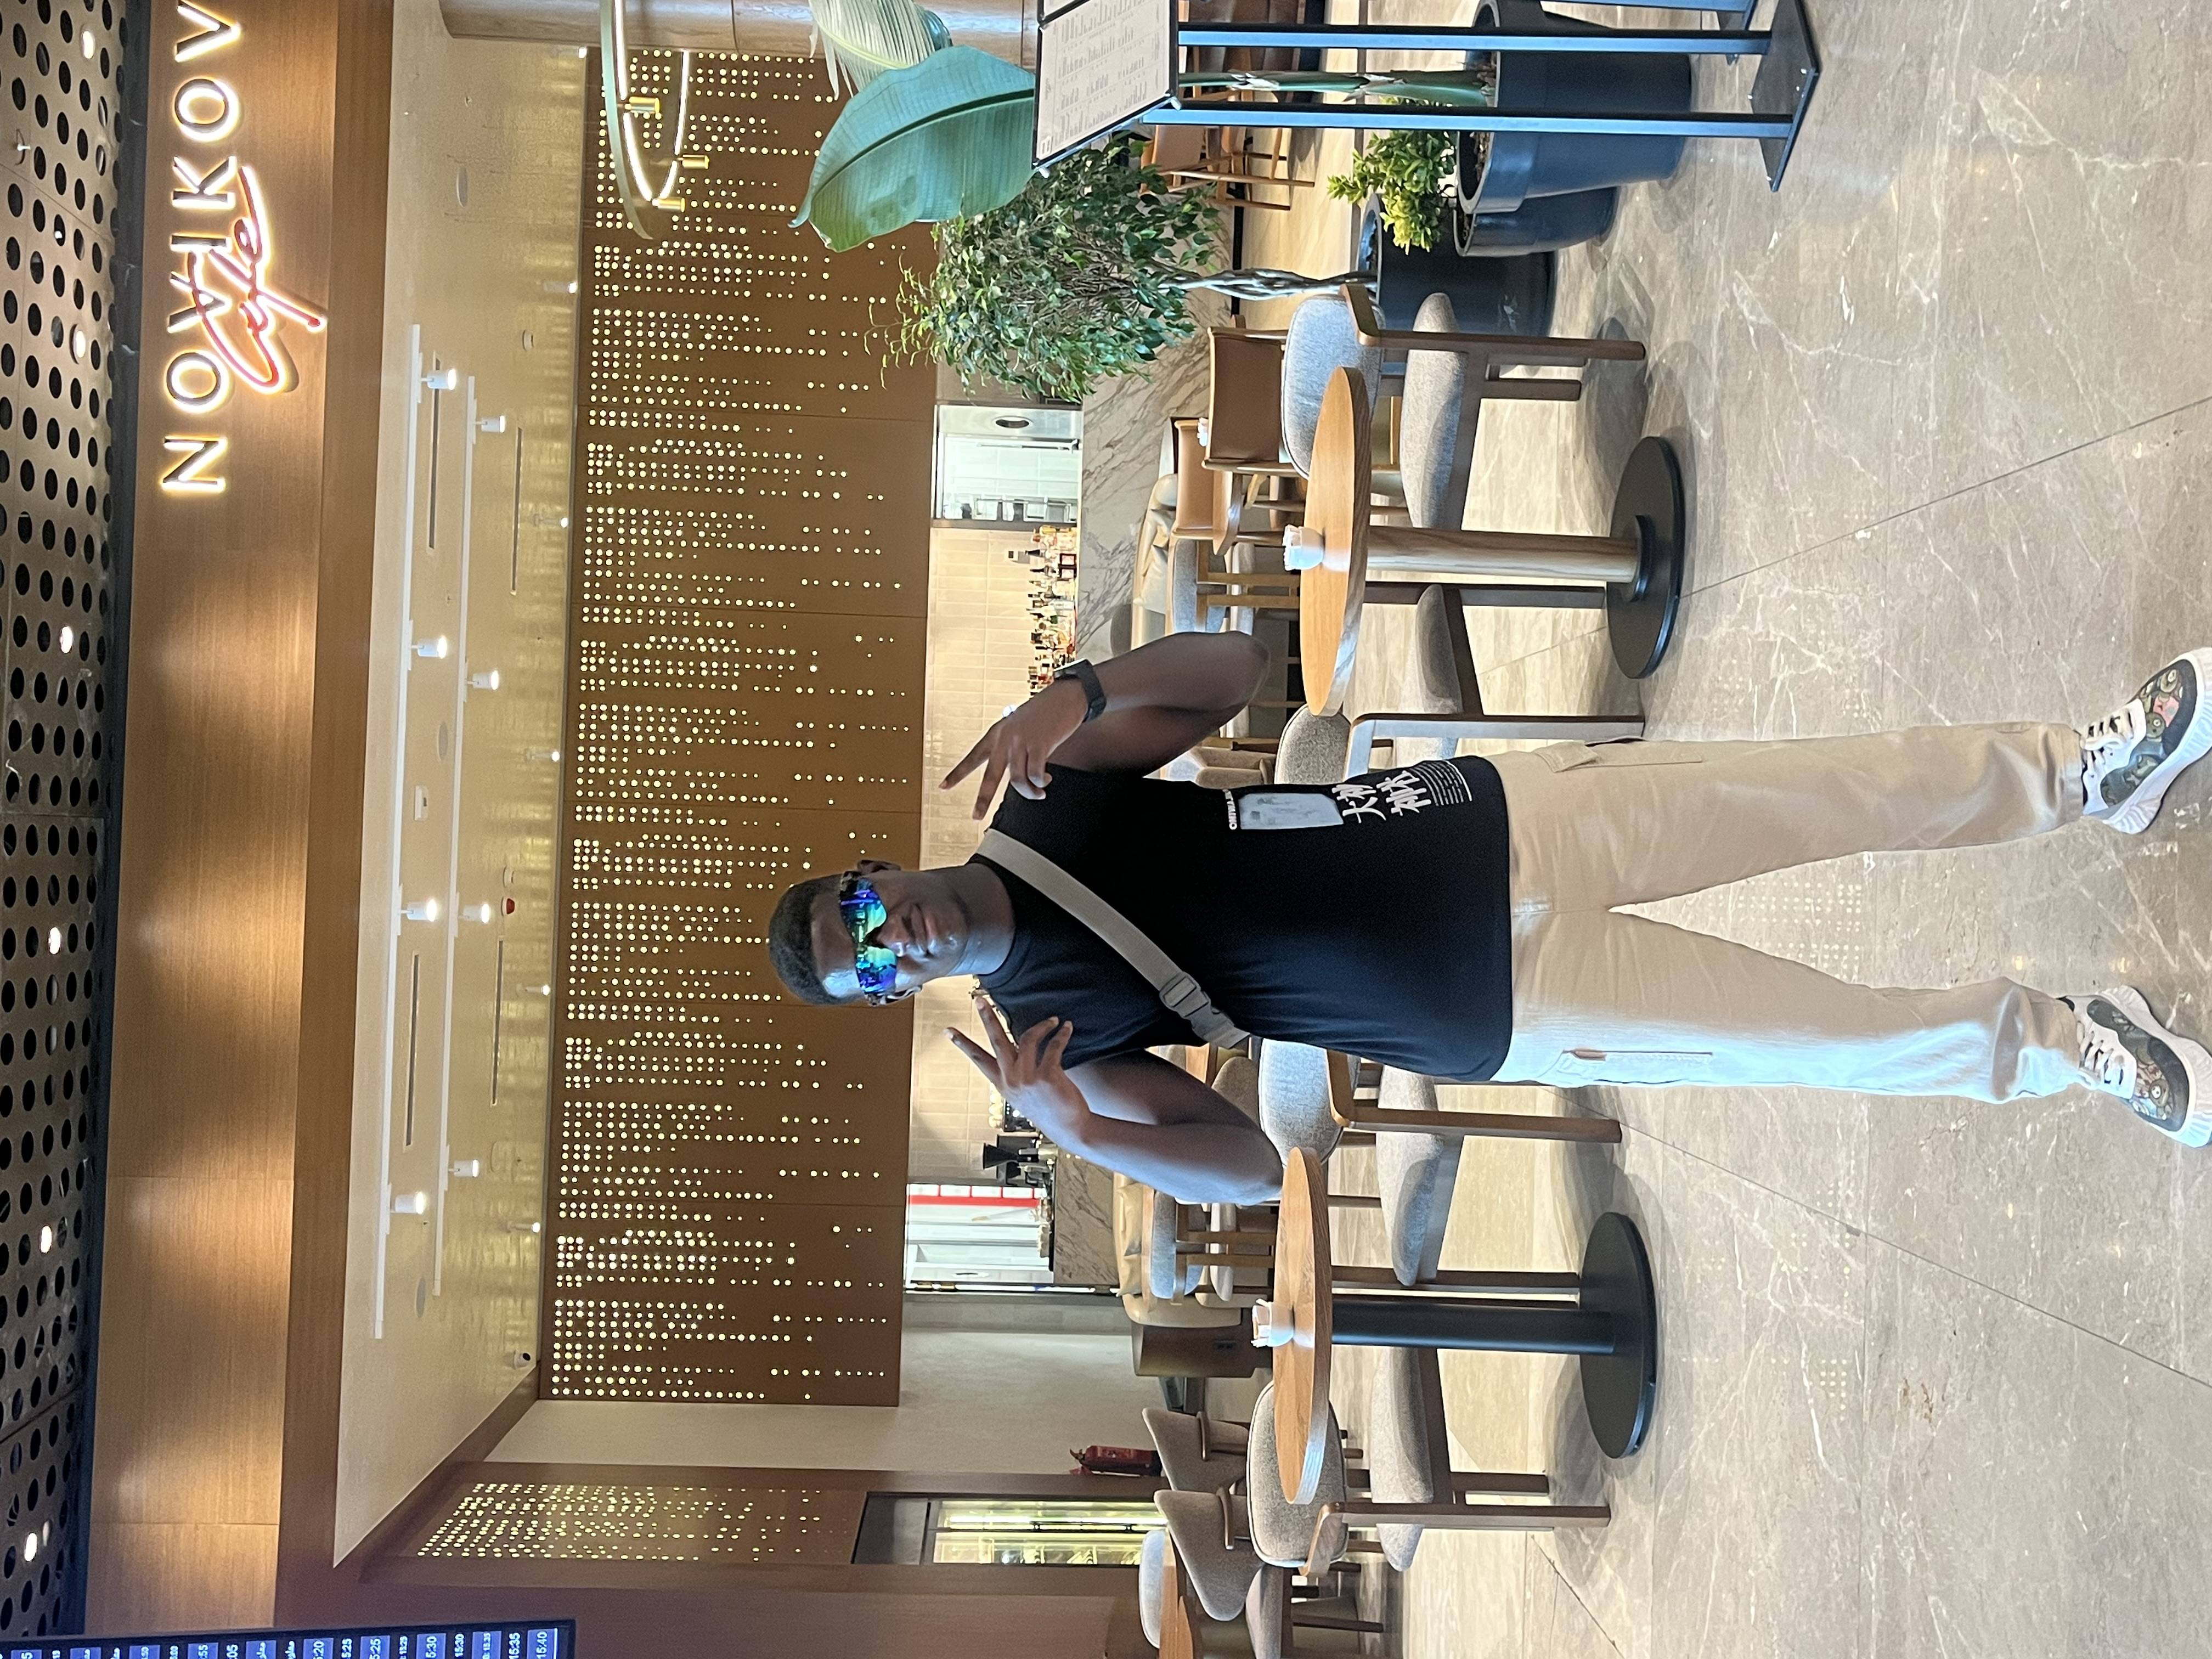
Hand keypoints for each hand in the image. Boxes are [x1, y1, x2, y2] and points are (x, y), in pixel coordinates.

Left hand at [941, 678, 1088, 819]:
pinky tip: (1046, 780)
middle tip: (976, 816)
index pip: (972, 757)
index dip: (957, 774)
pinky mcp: (1040, 744)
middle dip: (982, 799)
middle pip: (990, 776)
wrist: (1064, 697)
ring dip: (1029, 792)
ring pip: (1018, 779)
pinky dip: (1041, 782)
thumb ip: (1013, 746)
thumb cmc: (1044, 712)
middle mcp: (1005, 739)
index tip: (943, 787)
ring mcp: (1022, 741)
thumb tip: (1018, 772)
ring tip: (1038, 793)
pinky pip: (1036, 773)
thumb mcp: (1019, 725)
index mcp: (997, 734)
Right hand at [949, 995, 1085, 1137]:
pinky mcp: (1047, 1076)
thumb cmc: (1049, 1109)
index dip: (962, 1044)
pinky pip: (1053, 1046)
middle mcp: (1011, 1080)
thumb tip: (1017, 1046)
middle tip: (980, 999)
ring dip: (1042, 1025)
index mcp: (1002, 1084)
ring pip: (1028, 1038)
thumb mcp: (1023, 1093)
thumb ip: (1016, 1072)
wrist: (1069, 1127)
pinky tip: (1066, 1028)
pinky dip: (1062, 1034)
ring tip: (1052, 1020)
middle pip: (996, 1041)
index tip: (948, 1031)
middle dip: (987, 1018)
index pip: (978, 1059)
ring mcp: (1028, 1078)